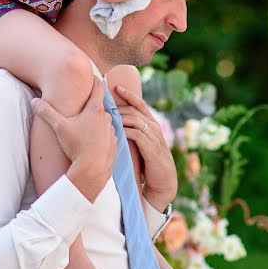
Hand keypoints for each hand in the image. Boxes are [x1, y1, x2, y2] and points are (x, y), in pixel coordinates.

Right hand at [31, 77, 115, 201]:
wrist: (92, 169)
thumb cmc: (76, 146)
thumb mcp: (59, 127)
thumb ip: (47, 112)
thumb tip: (34, 101)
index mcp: (95, 110)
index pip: (98, 88)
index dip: (95, 80)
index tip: (92, 75)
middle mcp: (106, 118)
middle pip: (100, 105)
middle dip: (92, 103)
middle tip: (84, 101)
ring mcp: (112, 131)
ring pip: (104, 121)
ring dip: (96, 120)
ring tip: (85, 124)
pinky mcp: (113, 143)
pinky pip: (107, 134)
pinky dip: (101, 134)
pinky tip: (92, 139)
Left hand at [113, 85, 177, 210]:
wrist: (163, 181)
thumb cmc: (149, 163)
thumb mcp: (143, 144)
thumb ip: (134, 133)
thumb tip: (116, 125)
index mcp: (152, 125)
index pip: (141, 104)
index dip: (129, 95)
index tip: (116, 87)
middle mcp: (154, 128)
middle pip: (135, 110)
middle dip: (119, 105)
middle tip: (104, 102)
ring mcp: (154, 137)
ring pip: (135, 120)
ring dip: (119, 117)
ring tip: (106, 115)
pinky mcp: (151, 148)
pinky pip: (136, 134)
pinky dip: (125, 130)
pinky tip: (114, 131)